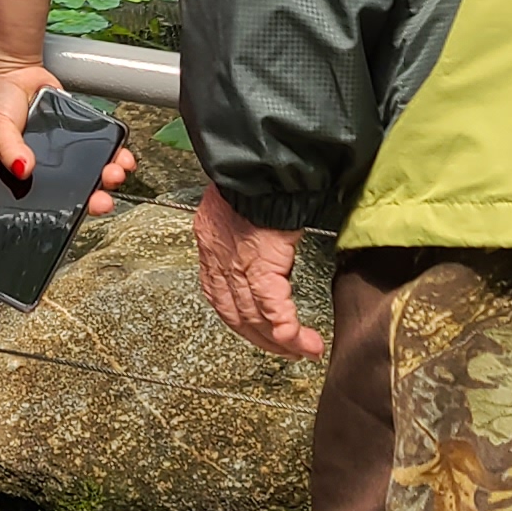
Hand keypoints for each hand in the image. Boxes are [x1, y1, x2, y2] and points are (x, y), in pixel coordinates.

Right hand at [0, 60, 139, 216]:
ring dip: (107, 174)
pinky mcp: (79, 129)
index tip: (83, 211)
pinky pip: (100, 143)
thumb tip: (24, 169)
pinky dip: (114, 150)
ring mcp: (64, 148)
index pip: (48, 200)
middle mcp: (46, 165)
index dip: (67, 209)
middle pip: (75, 189)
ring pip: (91, 169)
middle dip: (94, 197)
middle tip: (103, 200)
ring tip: (116, 173)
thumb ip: (9, 149)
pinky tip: (121, 154)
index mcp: (22, 173)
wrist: (12, 68)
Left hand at [194, 184, 327, 360]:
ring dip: (279, 340)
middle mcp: (217, 256)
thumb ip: (246, 228)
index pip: (220, 294)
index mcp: (210, 240)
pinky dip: (286, 327)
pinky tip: (299, 341)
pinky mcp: (260, 263)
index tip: (259, 331)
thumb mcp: (242, 202)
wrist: (262, 159)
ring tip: (301, 350)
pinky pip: (272, 305)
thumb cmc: (257, 174)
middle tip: (285, 350)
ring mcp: (236, 263)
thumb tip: (265, 243)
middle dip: (261, 338)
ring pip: (254, 316)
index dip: (240, 318)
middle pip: (236, 313)